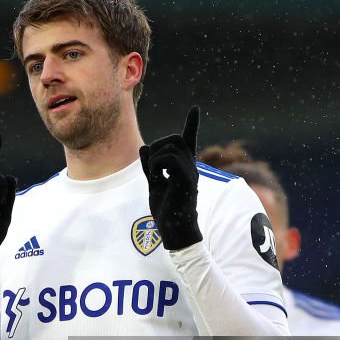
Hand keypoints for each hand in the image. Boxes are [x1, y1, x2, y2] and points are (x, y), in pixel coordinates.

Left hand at [140, 106, 202, 250]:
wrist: (175, 231)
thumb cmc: (166, 211)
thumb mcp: (154, 185)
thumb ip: (149, 168)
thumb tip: (144, 148)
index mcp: (184, 167)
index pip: (189, 140)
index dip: (192, 124)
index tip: (195, 108)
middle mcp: (190, 166)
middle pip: (174, 138)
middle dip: (157, 145)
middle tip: (151, 167)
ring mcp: (190, 171)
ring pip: (170, 147)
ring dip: (155, 158)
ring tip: (155, 177)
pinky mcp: (186, 179)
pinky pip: (169, 159)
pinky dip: (157, 165)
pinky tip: (157, 179)